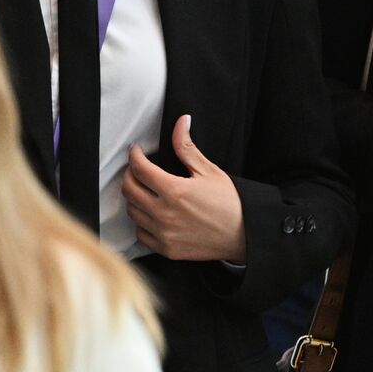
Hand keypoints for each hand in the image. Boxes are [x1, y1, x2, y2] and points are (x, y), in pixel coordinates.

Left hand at [122, 115, 246, 261]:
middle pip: (129, 190)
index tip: (136, 151)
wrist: (243, 234)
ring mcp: (163, 233)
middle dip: (129, 174)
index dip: (134, 155)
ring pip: (132, 212)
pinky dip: (142, 221)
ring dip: (134, 197)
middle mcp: (164, 213)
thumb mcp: (209, 171)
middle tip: (138, 168)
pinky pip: (140, 233)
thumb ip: (187, 147)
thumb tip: (181, 122)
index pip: (140, 169)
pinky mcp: (165, 249)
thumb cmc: (229, 202)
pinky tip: (152, 213)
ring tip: (146, 190)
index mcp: (174, 191)